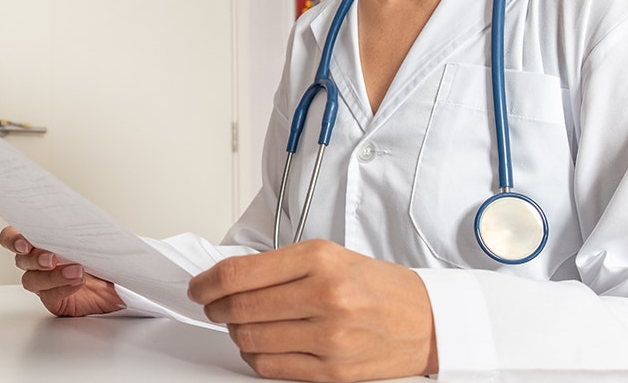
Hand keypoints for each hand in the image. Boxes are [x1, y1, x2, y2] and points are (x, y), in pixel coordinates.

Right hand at [0, 226, 124, 316]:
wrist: (118, 279)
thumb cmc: (102, 254)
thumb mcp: (93, 235)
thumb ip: (77, 228)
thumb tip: (76, 220)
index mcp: (40, 240)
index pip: (11, 237)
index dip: (12, 240)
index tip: (25, 243)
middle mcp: (36, 261)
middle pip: (21, 260)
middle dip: (35, 258)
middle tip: (51, 258)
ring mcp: (43, 282)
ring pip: (33, 280)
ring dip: (52, 276)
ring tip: (76, 271)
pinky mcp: (53, 300)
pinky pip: (49, 296)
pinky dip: (63, 288)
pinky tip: (78, 282)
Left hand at [187, 239, 436, 381]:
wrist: (427, 320)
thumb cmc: (379, 286)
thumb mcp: (330, 256)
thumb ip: (279, 266)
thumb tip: (228, 278)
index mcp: (320, 260)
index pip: (239, 273)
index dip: (207, 283)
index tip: (199, 288)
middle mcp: (324, 296)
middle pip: (239, 307)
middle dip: (216, 309)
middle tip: (214, 306)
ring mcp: (328, 337)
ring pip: (250, 339)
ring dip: (237, 332)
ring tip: (244, 324)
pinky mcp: (332, 371)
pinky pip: (270, 367)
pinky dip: (256, 356)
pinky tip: (263, 344)